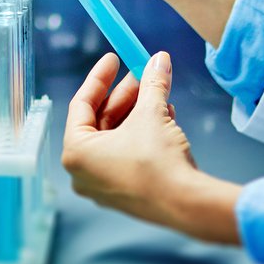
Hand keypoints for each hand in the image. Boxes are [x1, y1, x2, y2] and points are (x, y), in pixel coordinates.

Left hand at [61, 50, 241, 244]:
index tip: (114, 59)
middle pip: (100, 120)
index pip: (82, 104)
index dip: (100, 77)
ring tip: (157, 92)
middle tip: (141, 73)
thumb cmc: (157, 162)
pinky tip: (164, 115)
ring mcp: (104, 184)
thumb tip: (158, 59)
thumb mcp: (152, 113)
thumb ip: (152, 83)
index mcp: (76, 152)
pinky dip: (142, 133)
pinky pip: (127, 153)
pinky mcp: (125, 191)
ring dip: (137, 111)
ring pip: (117, 136)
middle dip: (124, 95)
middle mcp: (83, 171)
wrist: (186, 204)